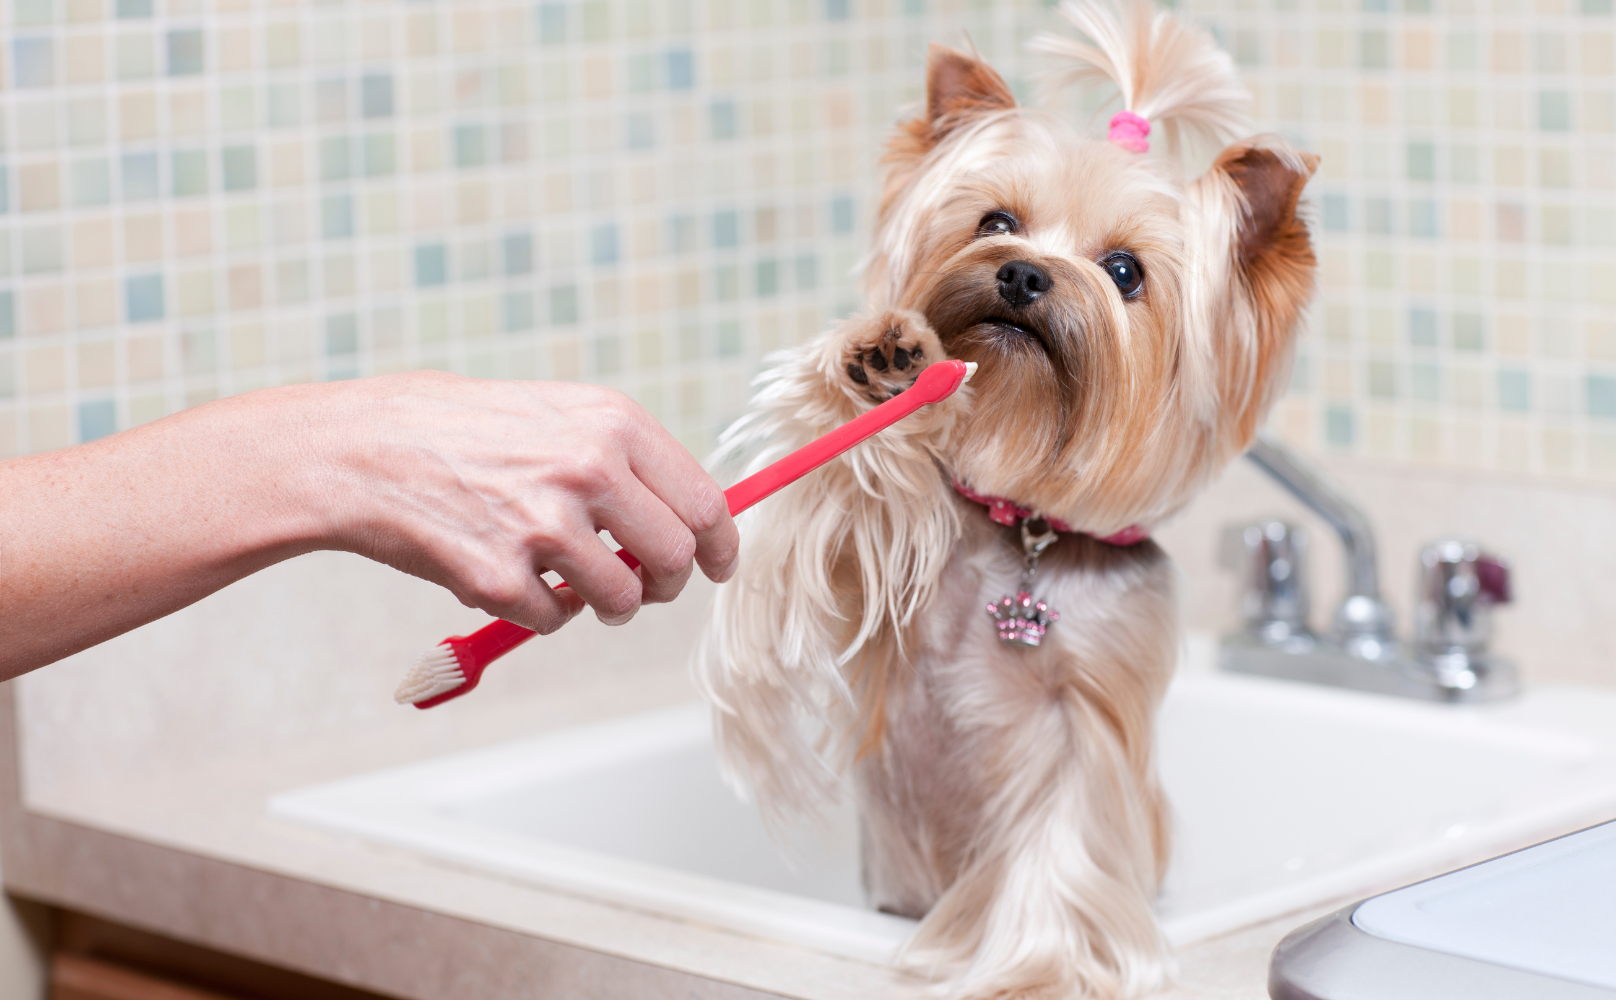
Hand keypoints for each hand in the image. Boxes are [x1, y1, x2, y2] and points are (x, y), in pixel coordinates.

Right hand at [316, 372, 739, 633]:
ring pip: (620, 600)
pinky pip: (552, 620)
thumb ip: (624, 457)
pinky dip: (538, 612)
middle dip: (665, 584)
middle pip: (676, 559)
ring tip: (566, 581)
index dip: (720, 546)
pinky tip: (508, 576)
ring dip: (602, 604)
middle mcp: (588, 471)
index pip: (705, 504)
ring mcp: (543, 526)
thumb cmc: (458, 426)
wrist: (360, 448)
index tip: (716, 565)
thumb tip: (688, 512)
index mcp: (613, 424)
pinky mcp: (497, 577)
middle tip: (641, 586)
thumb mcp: (556, 409)